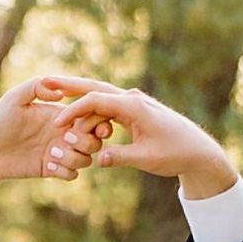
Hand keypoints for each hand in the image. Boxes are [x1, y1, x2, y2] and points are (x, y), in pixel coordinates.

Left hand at [0, 79, 94, 198]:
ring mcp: (59, 153)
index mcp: (60, 115)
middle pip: (96, 140)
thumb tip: (62, 93)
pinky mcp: (51, 170)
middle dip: (86, 140)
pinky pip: (73, 175)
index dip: (95, 120)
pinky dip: (65, 171)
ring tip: (51, 154)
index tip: (82, 123)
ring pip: (87, 159)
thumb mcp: (15, 97)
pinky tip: (47, 166)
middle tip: (65, 139)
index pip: (91, 116)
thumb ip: (37, 86)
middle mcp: (63, 134)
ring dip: (74, 157)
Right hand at [27, 76, 239, 193]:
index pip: (96, 101)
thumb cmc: (175, 153)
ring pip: (100, 94)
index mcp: (134, 106)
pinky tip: (76, 107)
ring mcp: (133, 102)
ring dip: (78, 95)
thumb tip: (96, 160)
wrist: (198, 150)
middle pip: (95, 87)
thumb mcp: (147, 159)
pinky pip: (107, 104)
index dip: (73, 111)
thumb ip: (120, 157)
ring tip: (53, 92)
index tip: (56, 125)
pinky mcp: (134, 109)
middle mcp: (132, 99)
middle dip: (70, 85)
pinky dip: (90, 105)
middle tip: (45, 81)